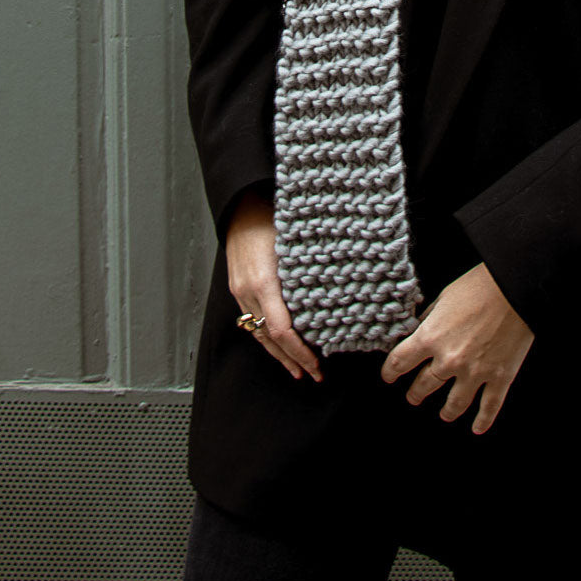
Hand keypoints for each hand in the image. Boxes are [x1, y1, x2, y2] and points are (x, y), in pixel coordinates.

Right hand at [225, 191, 321, 381]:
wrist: (241, 205)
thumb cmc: (272, 217)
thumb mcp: (297, 243)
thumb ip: (313, 271)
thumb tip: (344, 289)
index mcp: (265, 282)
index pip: (283, 330)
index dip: (300, 352)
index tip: (317, 364)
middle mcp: (249, 292)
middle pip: (270, 339)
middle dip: (292, 360)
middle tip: (312, 375)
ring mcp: (240, 292)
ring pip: (258, 333)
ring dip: (278, 354)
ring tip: (295, 370)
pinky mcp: (237, 288)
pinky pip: (250, 321)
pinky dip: (265, 337)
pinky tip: (276, 344)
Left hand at [380, 263, 532, 433]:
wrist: (515, 287)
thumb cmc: (479, 285)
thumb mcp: (444, 296)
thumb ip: (429, 317)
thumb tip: (419, 327)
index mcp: (430, 337)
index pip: (400, 361)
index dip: (390, 372)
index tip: (388, 377)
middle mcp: (449, 360)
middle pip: (425, 385)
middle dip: (416, 393)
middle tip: (413, 397)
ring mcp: (475, 372)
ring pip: (455, 403)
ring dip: (447, 411)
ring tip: (444, 414)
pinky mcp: (500, 377)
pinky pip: (489, 406)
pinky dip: (483, 420)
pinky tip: (477, 428)